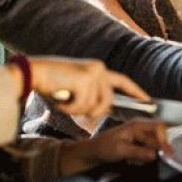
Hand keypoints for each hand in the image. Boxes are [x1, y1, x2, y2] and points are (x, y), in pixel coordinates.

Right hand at [26, 57, 148, 120]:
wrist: (33, 72)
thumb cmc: (50, 82)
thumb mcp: (76, 87)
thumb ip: (91, 94)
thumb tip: (102, 110)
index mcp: (98, 69)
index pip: (123, 81)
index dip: (136, 92)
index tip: (148, 100)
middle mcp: (99, 69)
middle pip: (107, 102)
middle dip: (92, 112)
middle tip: (75, 111)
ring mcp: (93, 74)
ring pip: (94, 107)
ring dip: (77, 110)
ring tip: (64, 100)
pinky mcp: (85, 80)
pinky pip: (82, 106)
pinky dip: (69, 108)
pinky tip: (60, 99)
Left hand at [57, 120, 169, 173]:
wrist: (91, 153)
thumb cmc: (102, 147)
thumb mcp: (121, 150)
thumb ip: (138, 152)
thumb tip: (154, 154)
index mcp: (136, 125)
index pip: (158, 127)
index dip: (165, 138)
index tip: (167, 151)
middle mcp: (139, 129)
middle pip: (158, 137)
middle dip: (161, 148)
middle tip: (165, 158)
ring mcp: (138, 137)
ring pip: (154, 145)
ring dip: (155, 153)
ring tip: (153, 160)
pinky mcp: (136, 144)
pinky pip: (148, 150)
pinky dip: (148, 156)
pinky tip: (143, 161)